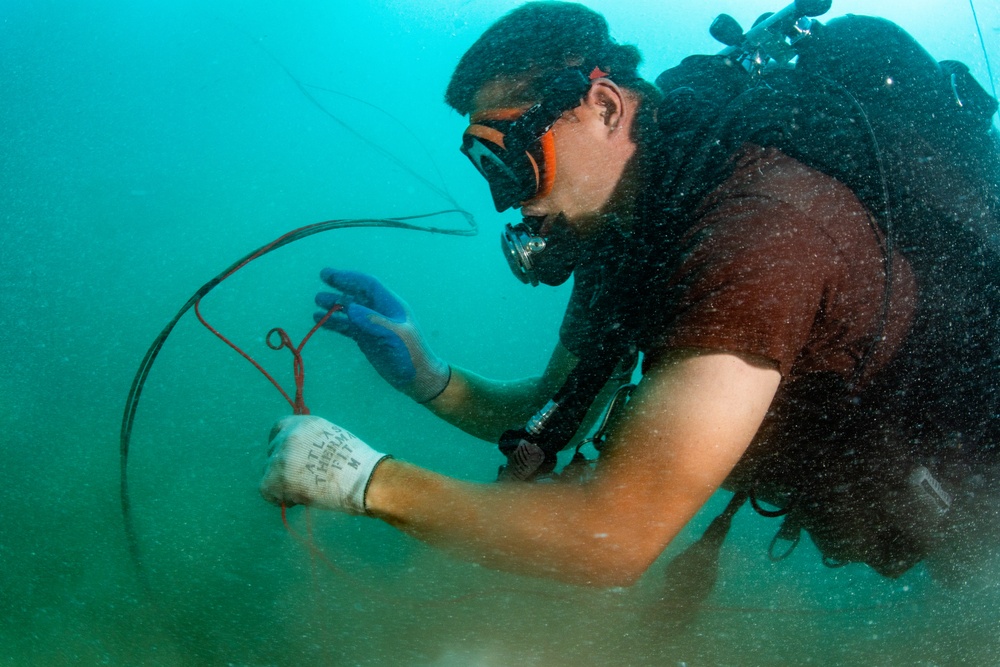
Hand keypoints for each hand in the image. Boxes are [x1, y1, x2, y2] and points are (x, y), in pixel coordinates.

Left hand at [259, 415, 389, 514]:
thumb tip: (301, 456)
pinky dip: (279, 498)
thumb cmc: (355, 464)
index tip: (287, 459)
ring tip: (306, 491)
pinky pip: (266, 491)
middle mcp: (289, 435)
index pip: (278, 429)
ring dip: (283, 484)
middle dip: (282, 468)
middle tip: (301, 480)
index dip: (280, 445)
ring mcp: (281, 456)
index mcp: (303, 423)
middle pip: (272, 453)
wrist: (363, 479)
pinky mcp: (276, 478)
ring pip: (269, 473)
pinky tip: (298, 500)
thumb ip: (312, 442)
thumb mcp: (332, 439)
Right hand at [315, 269, 450, 402]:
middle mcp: (381, 311)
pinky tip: (320, 321)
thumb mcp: (395, 337)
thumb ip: (374, 321)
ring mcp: (373, 325)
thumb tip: (351, 308)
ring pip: (350, 310)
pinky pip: (347, 326)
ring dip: (334, 304)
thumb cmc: (411, 355)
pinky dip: (334, 323)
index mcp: (391, 305)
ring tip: (317, 302)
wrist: (417, 377)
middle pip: (358, 293)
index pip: (368, 285)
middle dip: (340, 285)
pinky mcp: (366, 338)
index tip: (330, 275)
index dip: (349, 278)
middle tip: (323, 277)